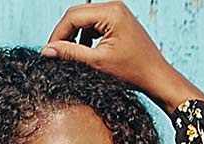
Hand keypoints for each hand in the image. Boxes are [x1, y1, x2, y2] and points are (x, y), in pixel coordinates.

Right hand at [41, 1, 174, 98]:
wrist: (156, 77)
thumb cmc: (133, 71)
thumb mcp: (97, 63)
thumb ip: (71, 53)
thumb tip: (46, 50)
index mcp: (111, 11)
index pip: (73, 16)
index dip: (57, 34)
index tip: (49, 53)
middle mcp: (114, 6)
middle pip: (78, 15)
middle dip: (65, 35)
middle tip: (56, 55)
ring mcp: (117, 12)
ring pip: (85, 20)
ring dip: (74, 36)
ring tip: (70, 56)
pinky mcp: (118, 20)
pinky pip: (95, 24)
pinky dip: (85, 37)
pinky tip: (85, 52)